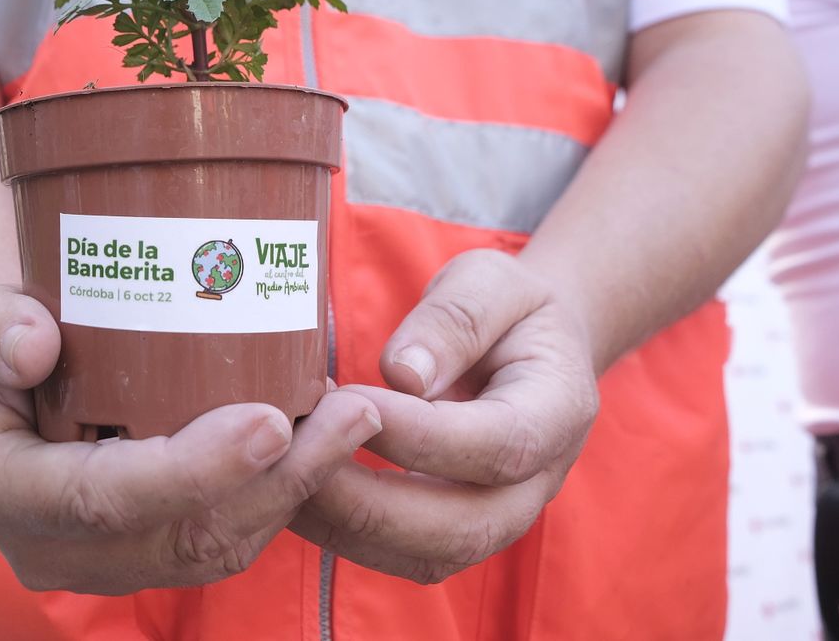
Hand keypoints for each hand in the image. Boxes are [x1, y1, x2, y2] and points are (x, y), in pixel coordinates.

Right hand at [0, 285, 384, 594]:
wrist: (8, 373)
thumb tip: (32, 342)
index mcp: (7, 495)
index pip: (104, 499)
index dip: (191, 469)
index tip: (268, 421)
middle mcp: (57, 548)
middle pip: (181, 536)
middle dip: (275, 481)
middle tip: (347, 412)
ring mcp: (107, 562)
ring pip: (217, 548)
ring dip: (294, 490)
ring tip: (352, 417)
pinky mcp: (151, 553)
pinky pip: (227, 539)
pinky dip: (281, 494)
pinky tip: (324, 437)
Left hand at [290, 249, 599, 584]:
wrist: (529, 347)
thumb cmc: (506, 308)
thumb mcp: (490, 282)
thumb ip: (454, 320)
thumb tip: (402, 373)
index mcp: (557, 414)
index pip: (496, 446)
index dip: (417, 434)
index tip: (346, 400)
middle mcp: (535, 485)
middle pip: (462, 528)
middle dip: (368, 502)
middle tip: (297, 450)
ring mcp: (495, 519)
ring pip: (424, 555)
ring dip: (344, 524)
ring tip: (282, 470)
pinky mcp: (449, 532)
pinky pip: (397, 555)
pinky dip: (339, 530)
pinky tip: (291, 483)